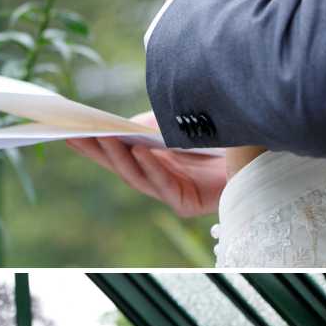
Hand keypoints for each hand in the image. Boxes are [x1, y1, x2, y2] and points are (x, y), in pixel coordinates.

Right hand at [77, 130, 232, 220]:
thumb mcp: (179, 123)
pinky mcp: (190, 203)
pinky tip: (141, 150)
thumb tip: (120, 123)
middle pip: (121, 166)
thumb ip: (151, 122)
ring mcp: (174, 191)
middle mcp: (160, 178)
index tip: (66, 130)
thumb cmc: (219, 135)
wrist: (260, 149)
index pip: (116, 153)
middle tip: (74, 134)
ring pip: (138, 177)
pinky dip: (152, 168)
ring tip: (105, 137)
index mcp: (154, 160)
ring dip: (120, 157)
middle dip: (97, 150)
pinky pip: (166, 187)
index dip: (91, 144)